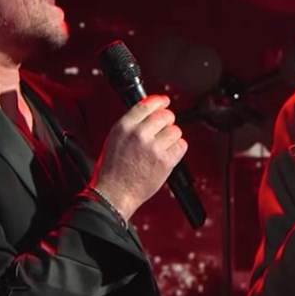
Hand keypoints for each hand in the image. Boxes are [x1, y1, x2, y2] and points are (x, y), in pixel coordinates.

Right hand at [91, 95, 187, 219]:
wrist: (114, 194)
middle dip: (167, 121)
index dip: (159, 101)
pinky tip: (167, 154)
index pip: (147, 105)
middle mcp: (139, 134)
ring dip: (172, 136)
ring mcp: (153, 148)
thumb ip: (132, 124)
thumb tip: (150, 111)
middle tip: (164, 129)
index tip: (164, 101)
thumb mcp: (115, 139)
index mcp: (124, 127)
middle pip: (165, 116)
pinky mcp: (165, 161)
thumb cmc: (113, 170)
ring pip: (175, 130)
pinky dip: (177, 149)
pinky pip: (181, 146)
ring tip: (163, 145)